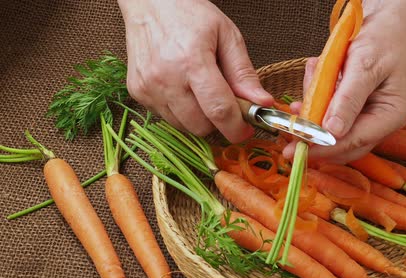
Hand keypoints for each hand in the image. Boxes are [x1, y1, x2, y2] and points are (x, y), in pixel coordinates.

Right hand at [117, 0, 273, 142]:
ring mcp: (148, 87)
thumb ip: (244, 73)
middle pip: (201, 126)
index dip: (236, 128)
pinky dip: (180, 112)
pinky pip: (166, 117)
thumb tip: (261, 103)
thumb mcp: (227, 36)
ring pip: (184, 126)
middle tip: (225, 105)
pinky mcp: (137, 92)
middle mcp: (166, 78)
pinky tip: (183, 89)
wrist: (150, 3)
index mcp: (192, 61)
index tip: (247, 131)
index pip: (219, 111)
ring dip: (199, 118)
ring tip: (201, 91)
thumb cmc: (190, 15)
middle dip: (218, 123)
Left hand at [284, 0, 405, 163]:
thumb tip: (333, 131)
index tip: (299, 146)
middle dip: (314, 134)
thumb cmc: (383, 39)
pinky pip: (327, 113)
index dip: (325, 147)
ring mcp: (365, 117)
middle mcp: (379, 122)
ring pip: (331, 130)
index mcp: (390, 115)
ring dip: (313, 110)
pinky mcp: (350, 109)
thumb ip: (348, 99)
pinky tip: (315, 73)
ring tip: (313, 73)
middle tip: (288, 130)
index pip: (355, 141)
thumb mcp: (364, 66)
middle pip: (342, 145)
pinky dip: (316, 97)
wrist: (387, 22)